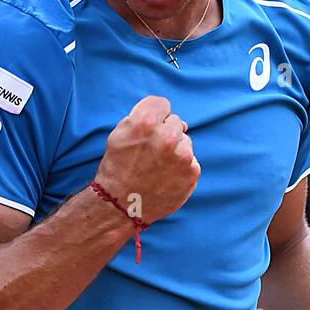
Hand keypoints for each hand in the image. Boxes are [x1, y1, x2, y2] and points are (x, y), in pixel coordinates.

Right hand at [96, 95, 198, 224]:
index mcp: (146, 122)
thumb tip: (172, 118)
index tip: (148, 129)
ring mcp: (182, 155)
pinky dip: (181, 167)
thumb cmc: (117, 167)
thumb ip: (143, 116)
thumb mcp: (120, 133)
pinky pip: (191, 161)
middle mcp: (167, 136)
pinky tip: (166, 177)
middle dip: (165, 133)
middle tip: (150, 152)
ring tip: (157, 166)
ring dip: (175, 150)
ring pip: (185, 142)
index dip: (154, 116)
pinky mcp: (192, 172)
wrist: (121, 205)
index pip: (162, 104)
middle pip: (175, 122)